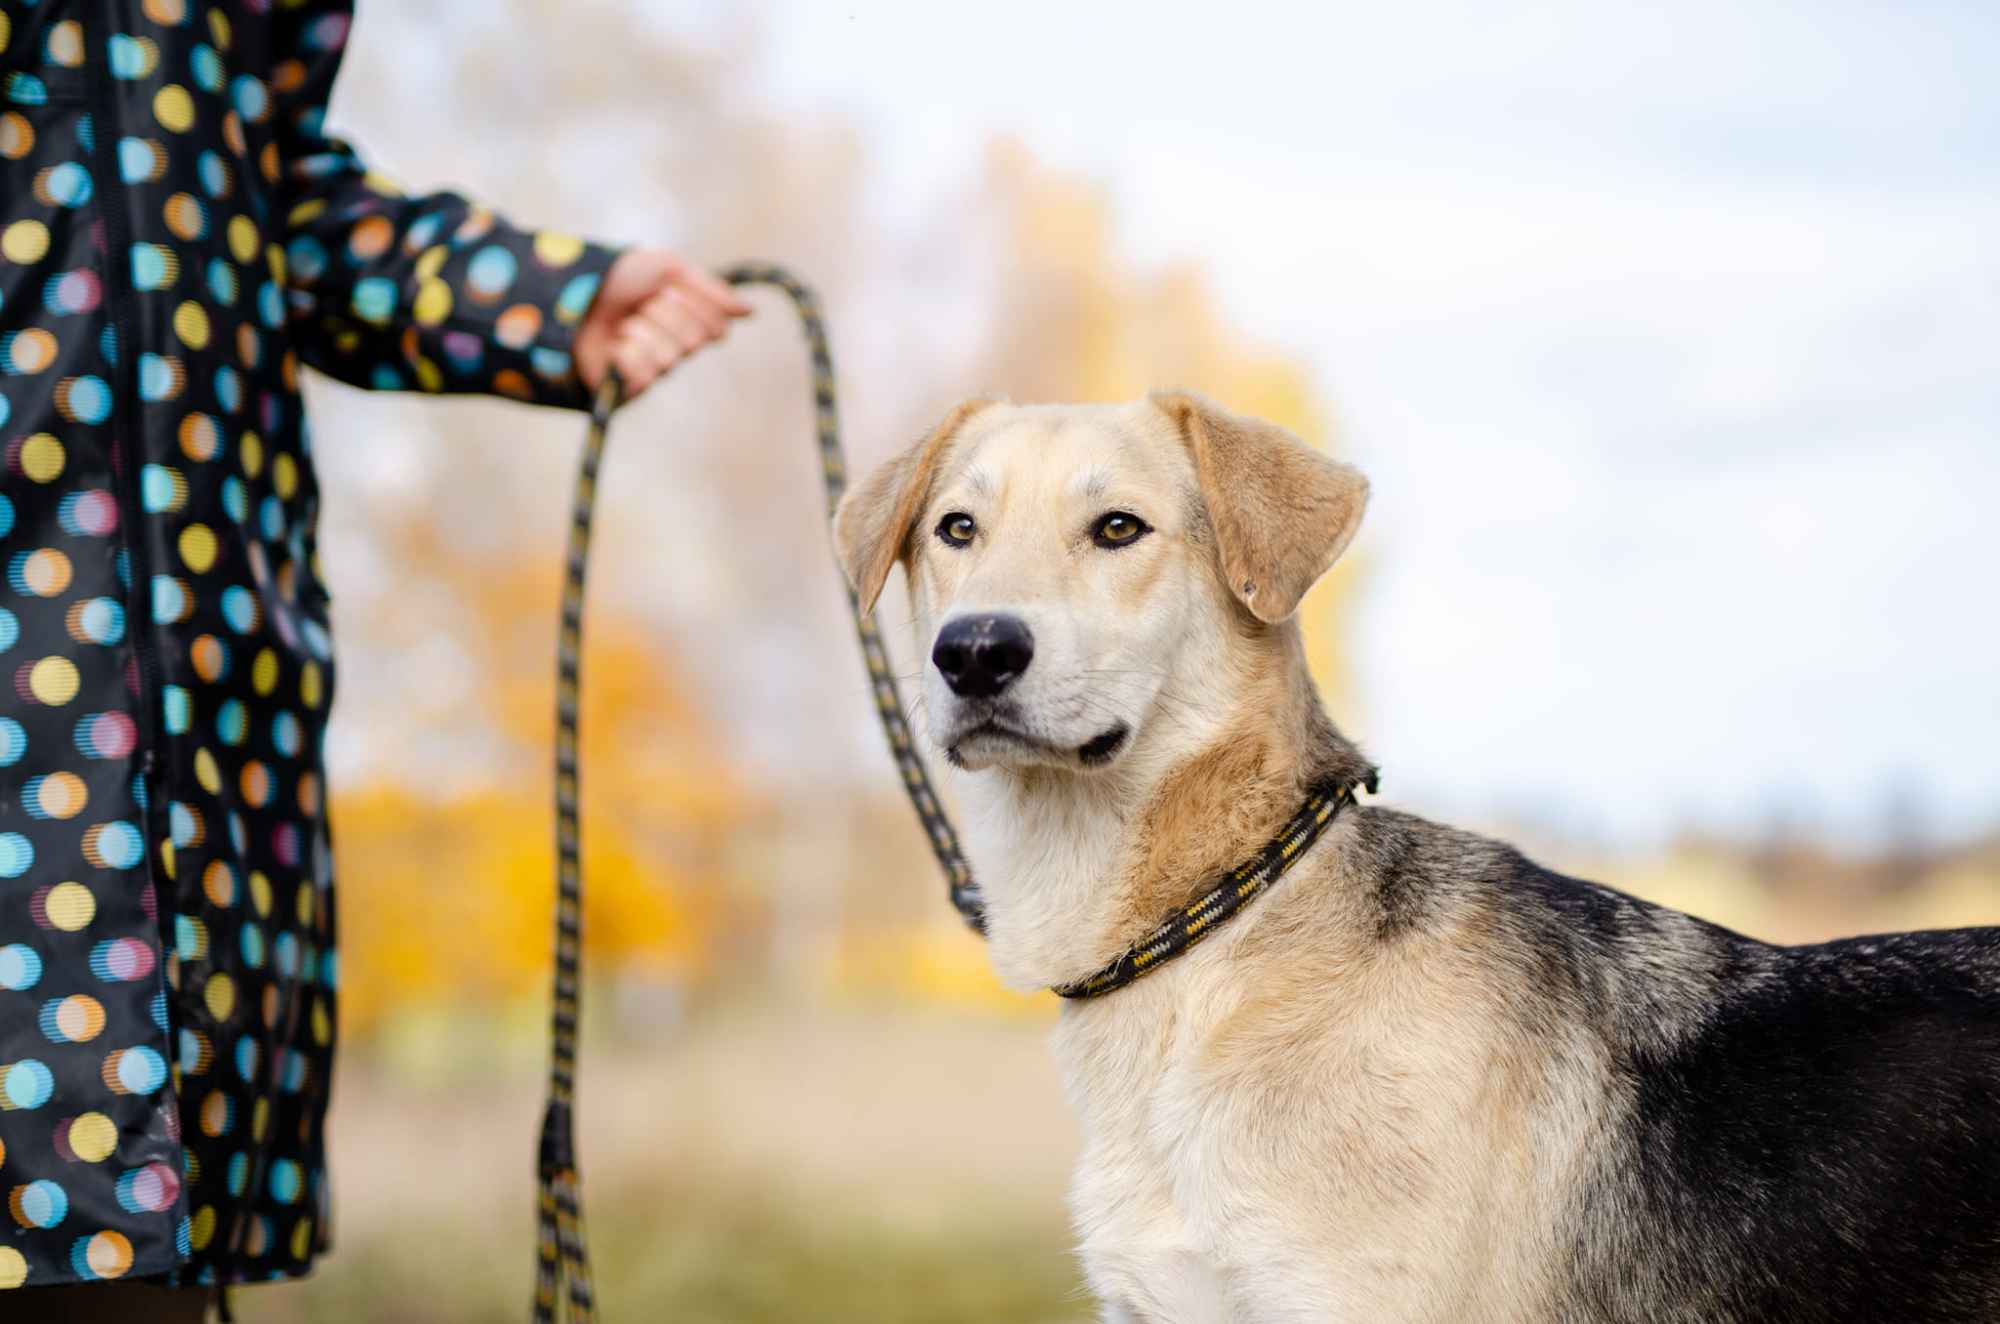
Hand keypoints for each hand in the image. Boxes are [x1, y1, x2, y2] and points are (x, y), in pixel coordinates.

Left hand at [574, 248, 750, 392]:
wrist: (569, 292)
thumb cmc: (618, 278)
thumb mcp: (669, 268)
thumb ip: (711, 290)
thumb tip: (751, 311)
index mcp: (690, 321)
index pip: (717, 329)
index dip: (695, 307)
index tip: (670, 288)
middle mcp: (677, 347)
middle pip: (695, 342)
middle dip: (665, 314)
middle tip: (641, 304)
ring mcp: (656, 369)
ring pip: (671, 357)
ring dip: (642, 330)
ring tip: (621, 325)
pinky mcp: (632, 387)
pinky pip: (646, 373)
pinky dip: (626, 351)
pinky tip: (612, 346)